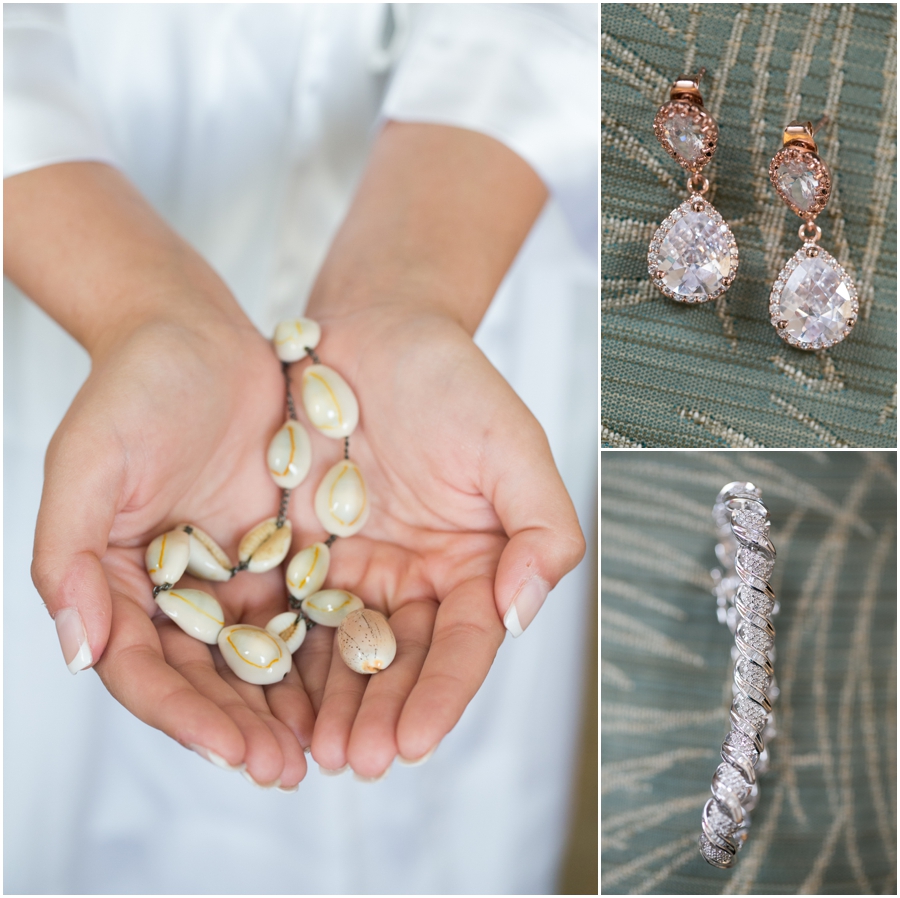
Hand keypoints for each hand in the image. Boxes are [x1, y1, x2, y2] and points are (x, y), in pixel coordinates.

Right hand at [31, 314, 315, 787]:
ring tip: (323, 750)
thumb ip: (67, 554)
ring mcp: (231, 573)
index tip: (231, 751)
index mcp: (116, 584)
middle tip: (286, 771)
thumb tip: (76, 650)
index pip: (145, 671)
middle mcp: (175, 591)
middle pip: (205, 679)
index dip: (183, 717)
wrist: (197, 335)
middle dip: (242, 729)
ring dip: (286, 707)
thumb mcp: (88, 462)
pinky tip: (352, 681)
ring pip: (258, 658)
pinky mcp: (281, 550)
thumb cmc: (132, 390)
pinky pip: (303, 609)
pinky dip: (321, 649)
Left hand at [291, 305, 584, 776]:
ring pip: (348, 653)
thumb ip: (541, 529)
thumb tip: (525, 612)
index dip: (444, 696)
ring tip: (314, 752)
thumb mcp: (514, 447)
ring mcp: (360, 570)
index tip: (414, 741)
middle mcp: (419, 578)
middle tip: (356, 761)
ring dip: (334, 705)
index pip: (466, 644)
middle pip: (405, 663)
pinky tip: (271, 697)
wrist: (375, 327)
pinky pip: (294, 613)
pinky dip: (286, 658)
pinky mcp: (303, 553)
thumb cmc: (452, 380)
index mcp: (476, 564)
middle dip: (384, 715)